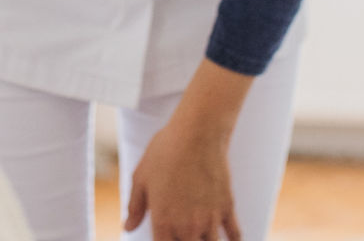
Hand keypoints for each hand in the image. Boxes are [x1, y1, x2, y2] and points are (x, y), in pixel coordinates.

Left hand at [123, 116, 240, 240]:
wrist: (197, 133)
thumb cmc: (165, 152)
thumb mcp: (141, 178)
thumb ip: (135, 207)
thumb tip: (128, 227)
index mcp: (163, 222)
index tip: (166, 238)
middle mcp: (187, 226)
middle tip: (184, 234)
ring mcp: (210, 219)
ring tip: (201, 236)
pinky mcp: (228, 208)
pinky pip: (235, 235)